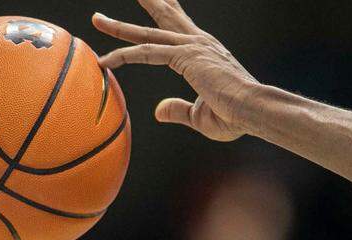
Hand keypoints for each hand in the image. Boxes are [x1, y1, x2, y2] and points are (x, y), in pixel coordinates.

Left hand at [93, 0, 259, 141]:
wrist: (253, 110)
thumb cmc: (236, 117)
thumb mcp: (201, 116)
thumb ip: (178, 110)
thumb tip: (158, 110)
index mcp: (206, 52)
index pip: (182, 26)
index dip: (168, 12)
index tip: (159, 3)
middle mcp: (198, 43)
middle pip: (166, 17)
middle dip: (148, 3)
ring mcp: (191, 47)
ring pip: (147, 33)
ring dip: (119, 27)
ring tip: (98, 19)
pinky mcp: (184, 57)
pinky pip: (145, 53)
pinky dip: (123, 57)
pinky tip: (104, 62)